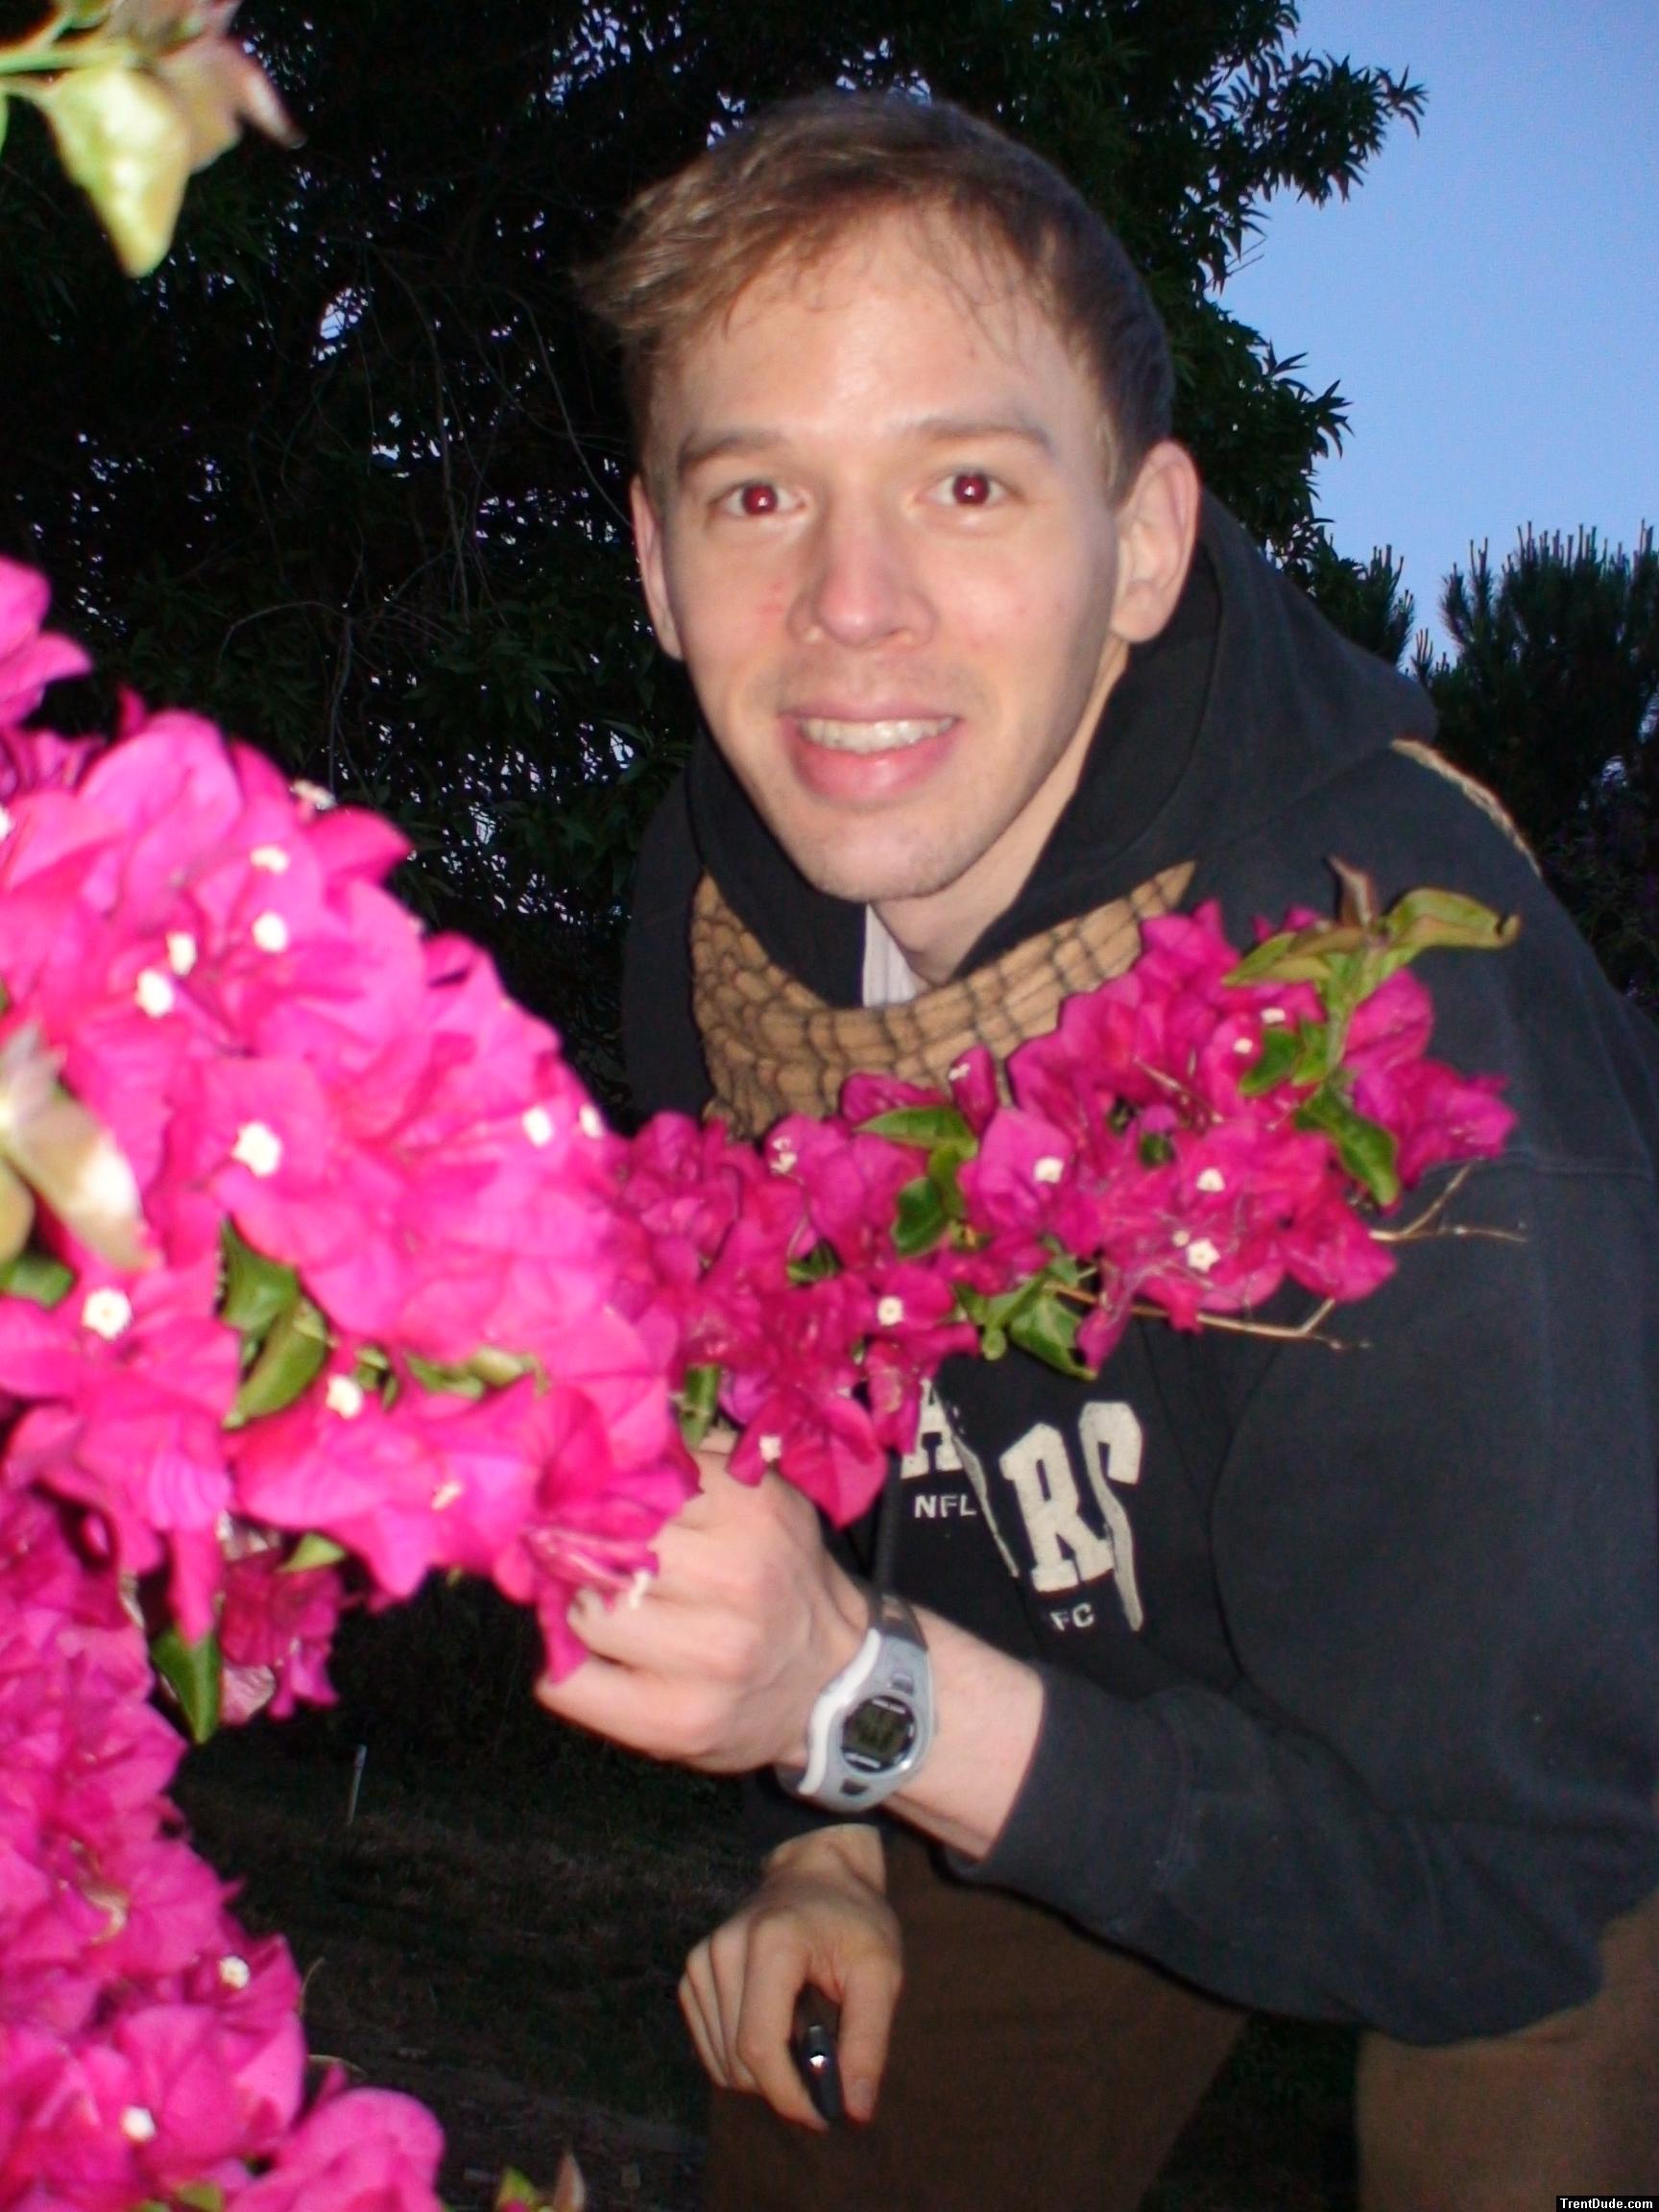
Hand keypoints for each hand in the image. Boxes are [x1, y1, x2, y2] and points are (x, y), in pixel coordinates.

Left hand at [535, 1434, 867, 1774]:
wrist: (832, 1681)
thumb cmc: (779, 1575)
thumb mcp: (762, 1495)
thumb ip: (694, 1457)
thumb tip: (609, 1432)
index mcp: (749, 1509)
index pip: (631, 1479)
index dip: (593, 1489)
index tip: (578, 1498)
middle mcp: (734, 1579)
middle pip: (600, 1544)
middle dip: (577, 1547)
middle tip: (573, 1553)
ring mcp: (706, 1658)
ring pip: (580, 1612)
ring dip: (573, 1608)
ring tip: (595, 1606)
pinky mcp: (675, 1721)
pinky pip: (569, 1685)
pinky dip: (562, 1669)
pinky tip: (588, 1659)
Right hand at [680, 1823, 900, 2126]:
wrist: (817, 1871)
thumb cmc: (854, 1920)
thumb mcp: (881, 1972)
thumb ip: (869, 2041)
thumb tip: (855, 2111)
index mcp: (771, 1943)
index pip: (760, 2045)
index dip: (790, 2095)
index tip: (826, 2115)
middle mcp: (723, 1949)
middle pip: (739, 2061)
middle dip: (784, 2087)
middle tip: (826, 2075)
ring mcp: (701, 1960)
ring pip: (722, 2062)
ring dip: (764, 2075)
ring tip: (804, 2040)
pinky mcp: (693, 1973)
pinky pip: (711, 2048)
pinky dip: (744, 2059)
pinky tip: (777, 2030)